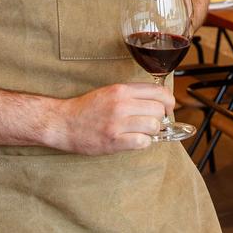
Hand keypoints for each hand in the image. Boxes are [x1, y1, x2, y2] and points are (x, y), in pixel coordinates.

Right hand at [51, 82, 174, 154]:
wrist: (63, 123)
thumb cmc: (87, 108)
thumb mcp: (110, 92)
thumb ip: (133, 94)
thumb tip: (159, 100)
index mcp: (121, 90)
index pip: (159, 91)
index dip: (169, 101)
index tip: (167, 107)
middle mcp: (121, 104)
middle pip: (159, 109)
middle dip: (160, 118)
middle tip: (152, 122)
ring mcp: (117, 123)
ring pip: (154, 126)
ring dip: (152, 131)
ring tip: (141, 132)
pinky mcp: (114, 141)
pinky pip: (142, 142)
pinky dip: (143, 143)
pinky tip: (134, 140)